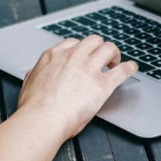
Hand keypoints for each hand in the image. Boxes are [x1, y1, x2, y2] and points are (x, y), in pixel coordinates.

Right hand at [17, 35, 137, 138]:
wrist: (42, 119)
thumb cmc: (33, 107)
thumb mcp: (29, 82)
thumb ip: (36, 74)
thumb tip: (35, 73)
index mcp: (54, 55)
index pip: (74, 43)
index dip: (82, 50)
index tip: (85, 56)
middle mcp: (73, 57)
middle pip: (93, 41)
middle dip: (99, 47)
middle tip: (102, 58)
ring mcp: (89, 69)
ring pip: (109, 48)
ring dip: (114, 54)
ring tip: (116, 62)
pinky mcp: (102, 84)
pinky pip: (122, 70)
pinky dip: (130, 67)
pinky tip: (132, 68)